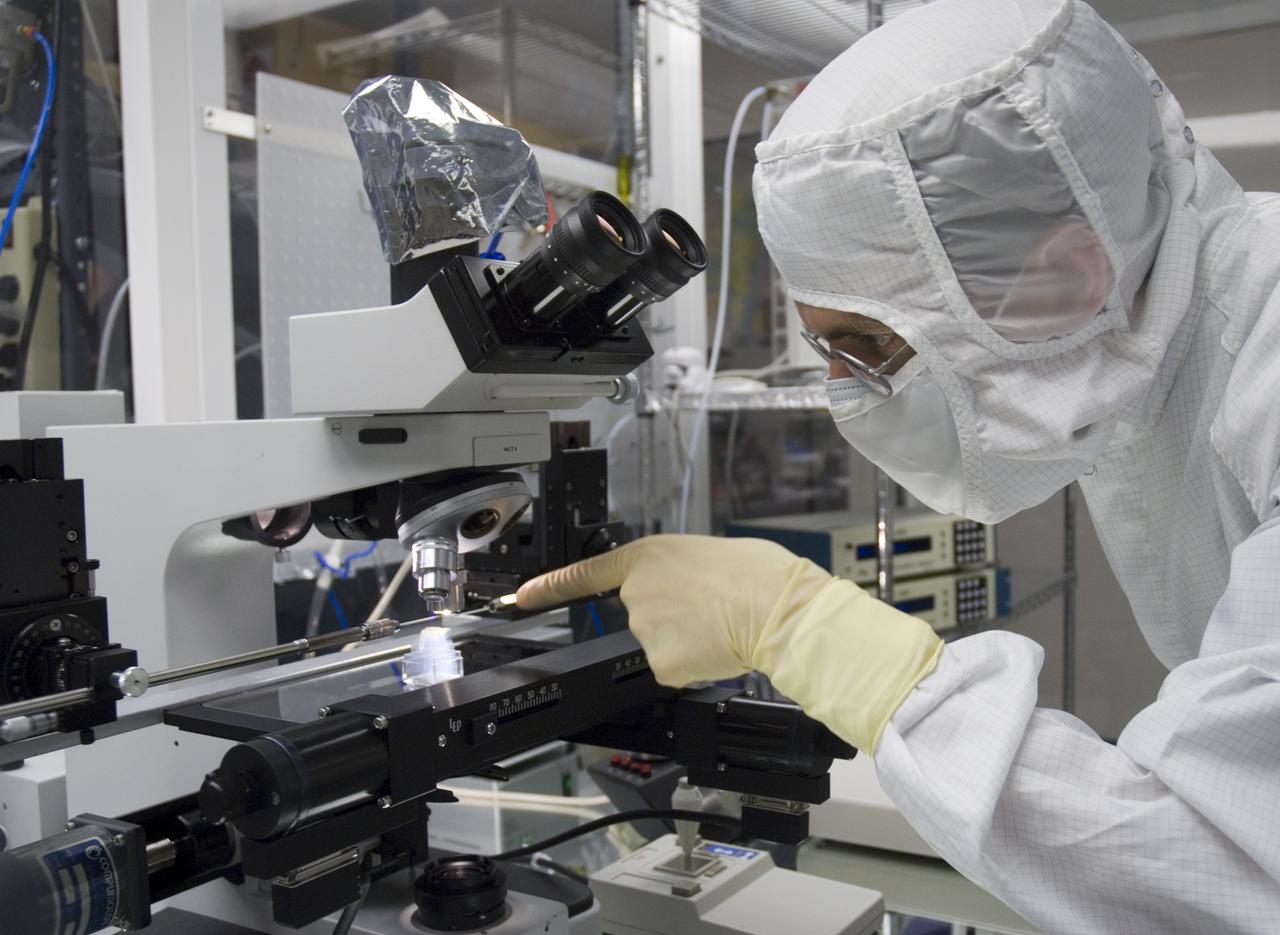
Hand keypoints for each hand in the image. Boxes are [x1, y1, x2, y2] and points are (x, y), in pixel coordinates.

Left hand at [517, 534, 831, 685]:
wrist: (774, 608)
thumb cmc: (755, 574)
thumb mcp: (707, 552)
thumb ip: (676, 571)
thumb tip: (683, 589)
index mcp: (645, 557)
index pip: (584, 575)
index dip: (550, 587)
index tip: (524, 598)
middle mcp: (635, 593)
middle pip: (642, 615)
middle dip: (671, 618)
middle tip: (708, 609)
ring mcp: (644, 630)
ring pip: (660, 643)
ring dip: (686, 640)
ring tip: (720, 623)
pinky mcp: (659, 663)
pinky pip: (673, 668)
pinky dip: (694, 664)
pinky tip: (716, 647)